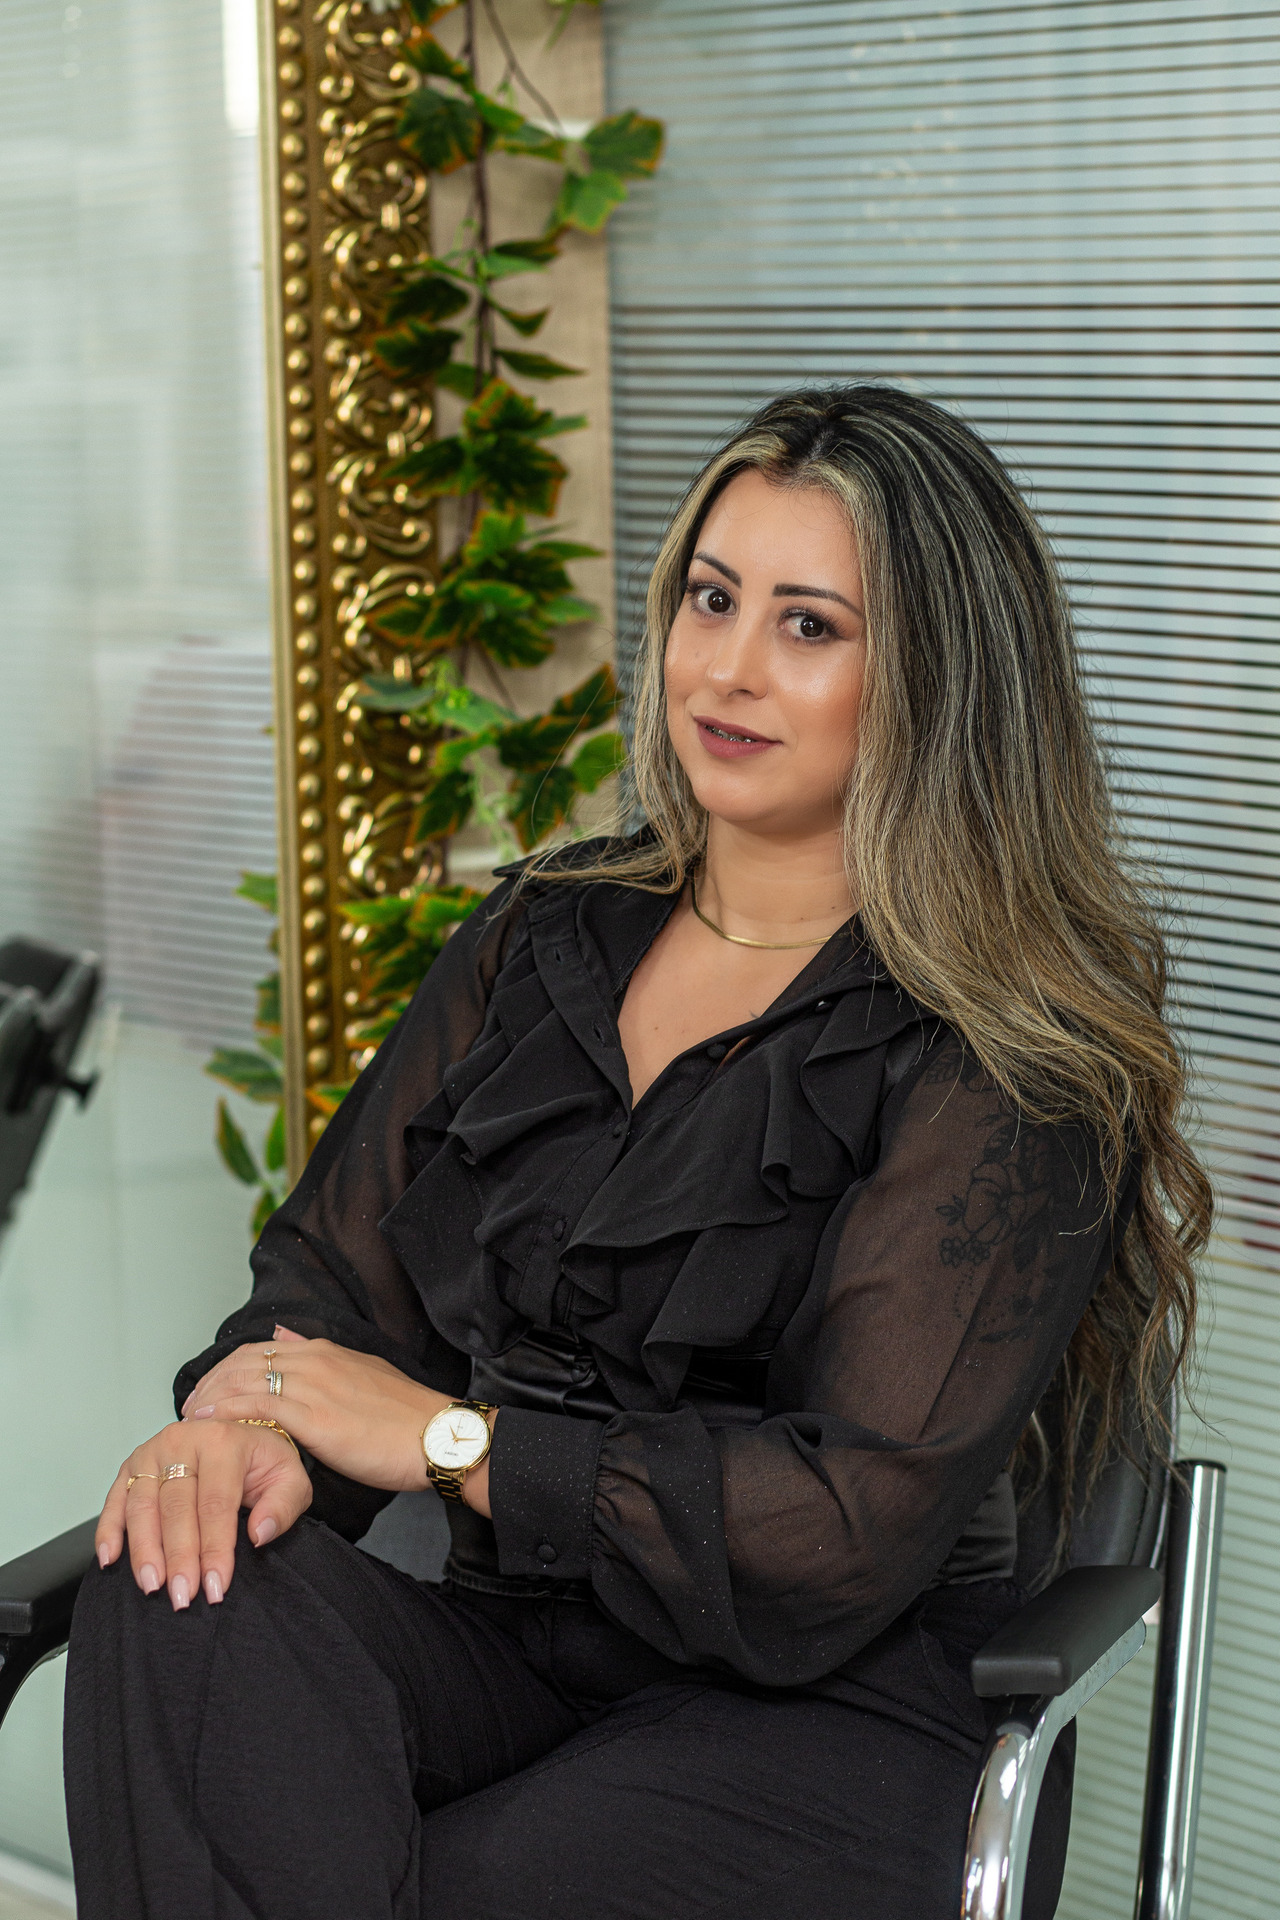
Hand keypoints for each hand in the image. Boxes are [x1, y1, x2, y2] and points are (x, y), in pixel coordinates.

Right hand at [96, 1418, 310, 1609]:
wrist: (237, 1432)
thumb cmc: (262, 1460)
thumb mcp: (289, 1477)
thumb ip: (282, 1506)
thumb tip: (259, 1534)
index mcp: (224, 1441)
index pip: (216, 1504)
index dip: (215, 1548)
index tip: (215, 1586)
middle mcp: (183, 1441)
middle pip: (176, 1508)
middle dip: (179, 1558)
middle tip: (182, 1596)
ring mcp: (152, 1452)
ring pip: (142, 1507)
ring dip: (144, 1551)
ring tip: (152, 1586)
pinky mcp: (131, 1466)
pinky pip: (115, 1499)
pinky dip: (109, 1530)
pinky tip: (110, 1559)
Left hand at [182, 1326, 477, 1503]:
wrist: (436, 1436)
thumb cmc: (405, 1417)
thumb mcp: (363, 1372)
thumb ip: (321, 1356)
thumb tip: (284, 1334)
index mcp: (327, 1351)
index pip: (260, 1349)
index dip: (228, 1368)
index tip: (210, 1390)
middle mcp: (316, 1360)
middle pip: (244, 1361)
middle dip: (212, 1382)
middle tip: (191, 1406)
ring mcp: (314, 1386)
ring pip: (245, 1380)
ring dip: (211, 1397)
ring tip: (190, 1418)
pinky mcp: (315, 1417)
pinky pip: (258, 1407)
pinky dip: (227, 1411)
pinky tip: (208, 1422)